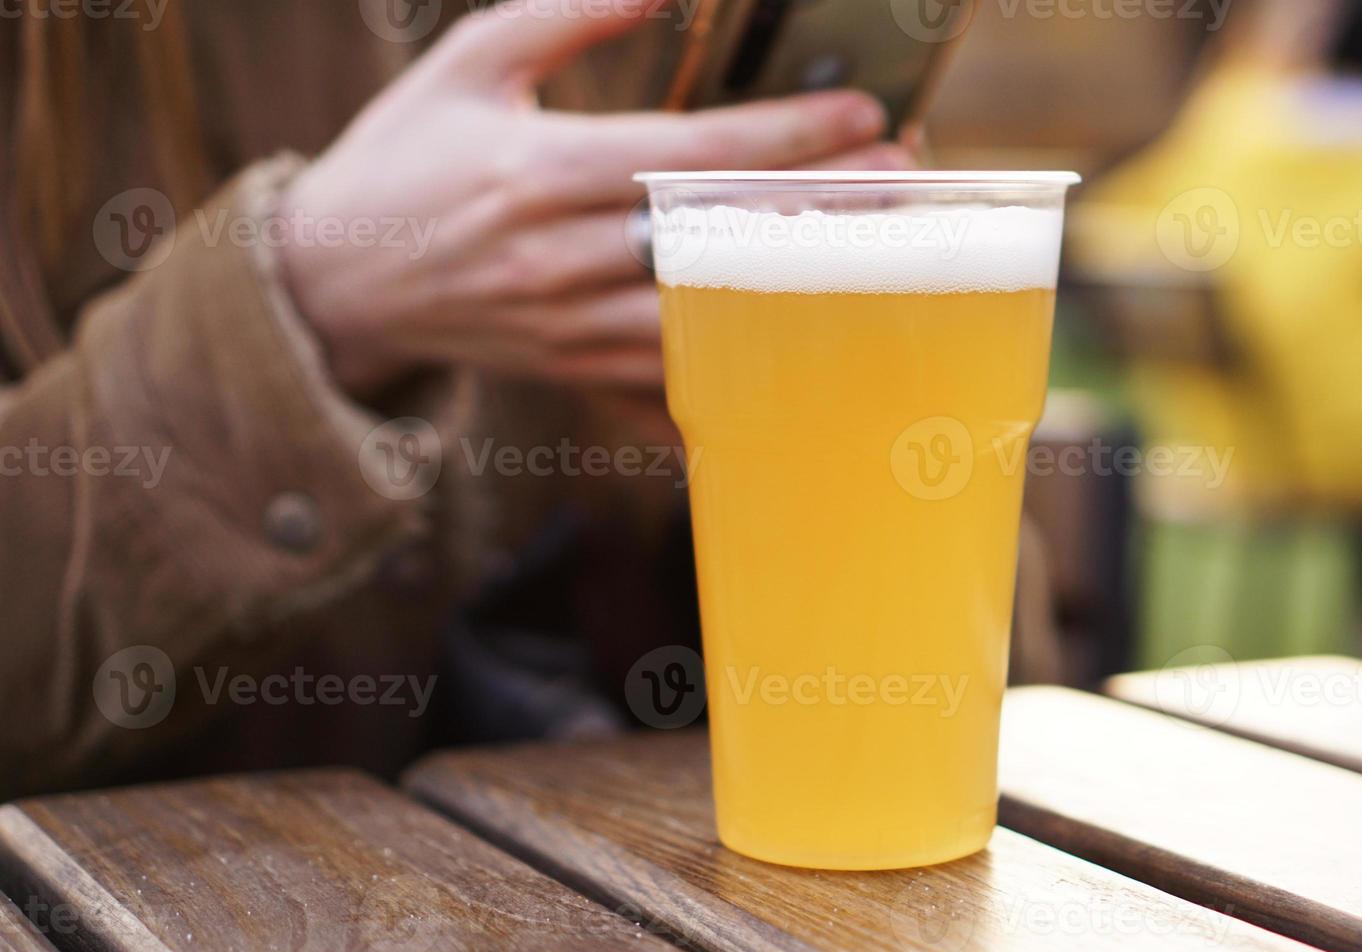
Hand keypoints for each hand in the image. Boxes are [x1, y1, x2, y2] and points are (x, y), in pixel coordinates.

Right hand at [278, 0, 908, 397]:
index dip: (789, 132)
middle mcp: (562, 255)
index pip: (694, 153)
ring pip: (715, 313)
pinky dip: (747, 359)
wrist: (329, 282)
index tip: (862, 110)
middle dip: (827, 204)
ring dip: (804, 282)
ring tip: (881, 249)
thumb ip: (572, 15)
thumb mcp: (471, 61)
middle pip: (726, 236)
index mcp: (542, 169)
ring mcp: (570, 325)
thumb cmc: (403, 156)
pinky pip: (677, 376)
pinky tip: (811, 338)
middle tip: (903, 176)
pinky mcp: (574, 370)